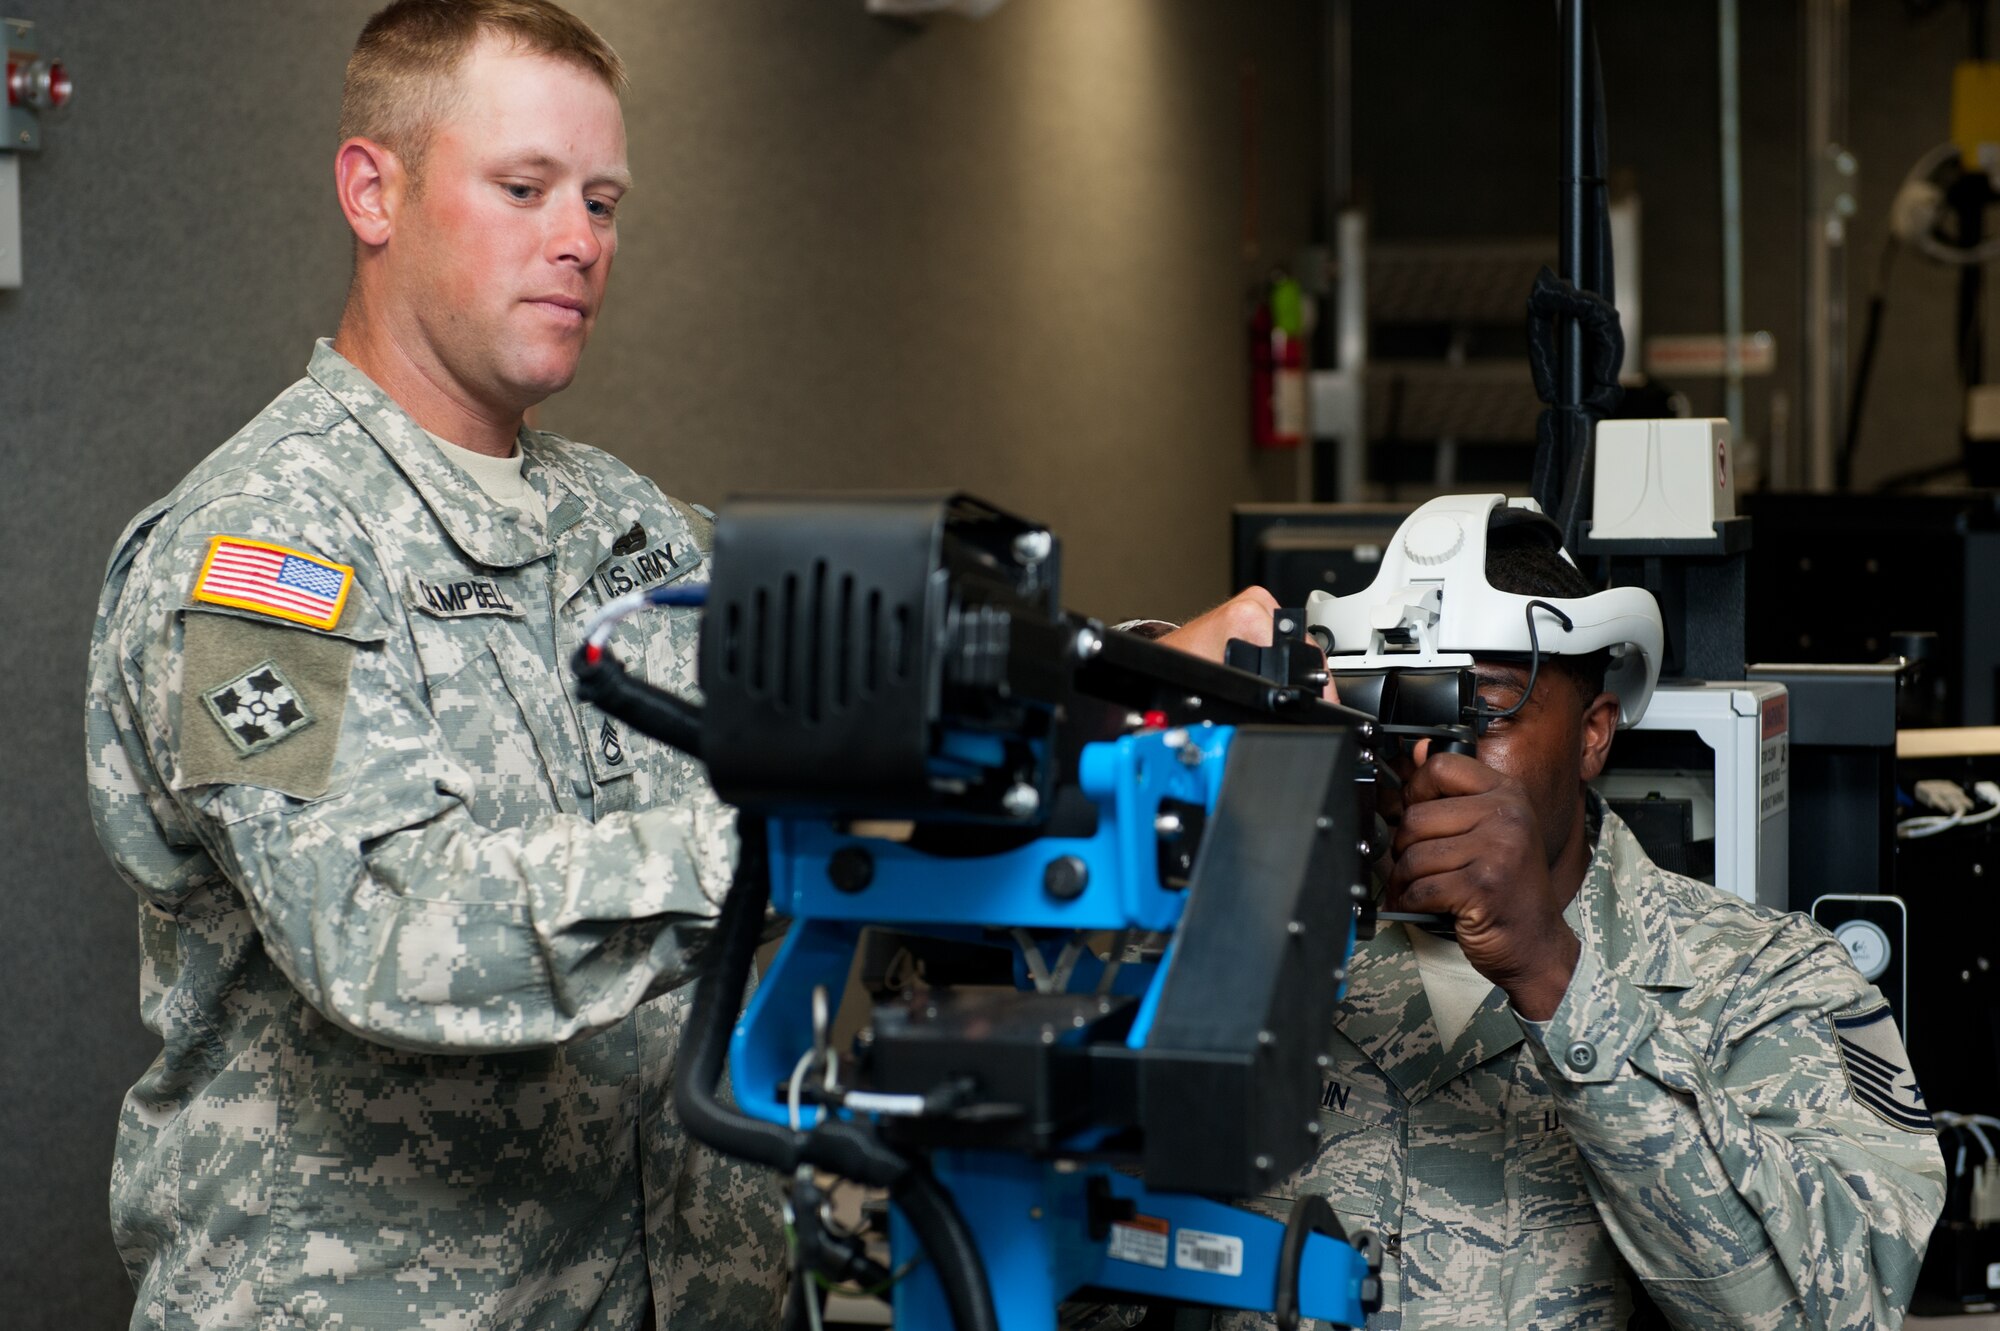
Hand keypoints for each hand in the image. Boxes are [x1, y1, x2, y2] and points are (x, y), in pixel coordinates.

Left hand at [1157, 588, 1338, 701]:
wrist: (1172, 653)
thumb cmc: (1188, 663)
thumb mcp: (1227, 680)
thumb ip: (1258, 687)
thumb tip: (1287, 702)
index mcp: (1248, 614)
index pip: (1299, 647)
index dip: (1315, 678)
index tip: (1325, 697)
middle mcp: (1254, 602)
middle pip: (1301, 642)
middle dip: (1308, 673)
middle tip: (1311, 696)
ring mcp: (1256, 601)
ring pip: (1294, 638)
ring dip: (1295, 662)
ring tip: (1288, 682)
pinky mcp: (1255, 606)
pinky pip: (1280, 632)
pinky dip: (1283, 651)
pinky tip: (1277, 667)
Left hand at [1386, 742, 1578, 1019]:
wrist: (1536, 943)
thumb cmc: (1508, 887)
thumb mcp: (1491, 830)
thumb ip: (1454, 793)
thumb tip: (1416, 749)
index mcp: (1508, 793)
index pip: (1441, 766)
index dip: (1416, 791)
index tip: (1417, 812)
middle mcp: (1508, 816)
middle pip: (1416, 816)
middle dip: (1404, 847)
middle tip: (1416, 866)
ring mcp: (1499, 851)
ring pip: (1413, 855)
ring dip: (1405, 879)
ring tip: (1421, 887)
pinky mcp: (1483, 887)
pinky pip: (1420, 888)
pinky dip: (1412, 902)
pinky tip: (1425, 905)